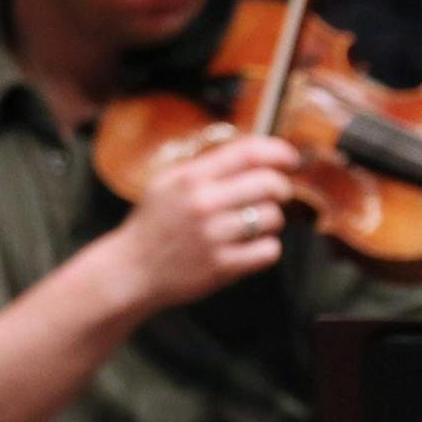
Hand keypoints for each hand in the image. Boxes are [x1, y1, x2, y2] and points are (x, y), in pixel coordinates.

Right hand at [112, 134, 298, 311]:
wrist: (131, 270)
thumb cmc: (154, 223)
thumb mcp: (169, 181)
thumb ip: (206, 166)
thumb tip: (253, 152)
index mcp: (192, 178)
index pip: (249, 153)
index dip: (278, 151)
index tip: (290, 158)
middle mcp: (204, 204)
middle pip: (269, 184)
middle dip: (281, 187)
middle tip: (277, 194)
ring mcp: (213, 237)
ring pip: (272, 217)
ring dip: (272, 219)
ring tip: (255, 223)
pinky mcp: (221, 267)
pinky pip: (268, 251)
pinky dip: (267, 248)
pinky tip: (252, 246)